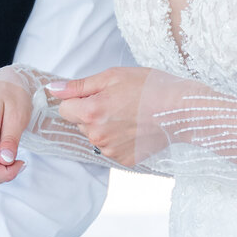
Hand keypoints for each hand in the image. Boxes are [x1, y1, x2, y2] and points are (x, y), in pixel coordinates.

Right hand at [0, 69, 31, 186]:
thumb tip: (5, 161)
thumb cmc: (10, 94)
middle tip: (18, 159)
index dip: (7, 174)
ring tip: (12, 153)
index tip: (21, 161)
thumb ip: (10, 139)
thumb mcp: (17, 114)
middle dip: (4, 175)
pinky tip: (4, 153)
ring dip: (0, 173)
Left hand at [48, 68, 176, 166]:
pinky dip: (119, 139)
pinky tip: (136, 128)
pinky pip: (112, 148)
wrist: (183, 110)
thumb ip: (78, 86)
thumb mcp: (112, 76)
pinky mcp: (125, 160)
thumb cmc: (150, 87)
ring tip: (130, 114)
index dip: (78, 99)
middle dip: (92, 113)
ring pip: (96, 136)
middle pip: (80, 123)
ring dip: (106, 126)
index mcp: (91, 113)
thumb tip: (52, 90)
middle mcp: (97, 136)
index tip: (96, 94)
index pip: (64, 109)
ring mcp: (111, 151)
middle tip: (119, 102)